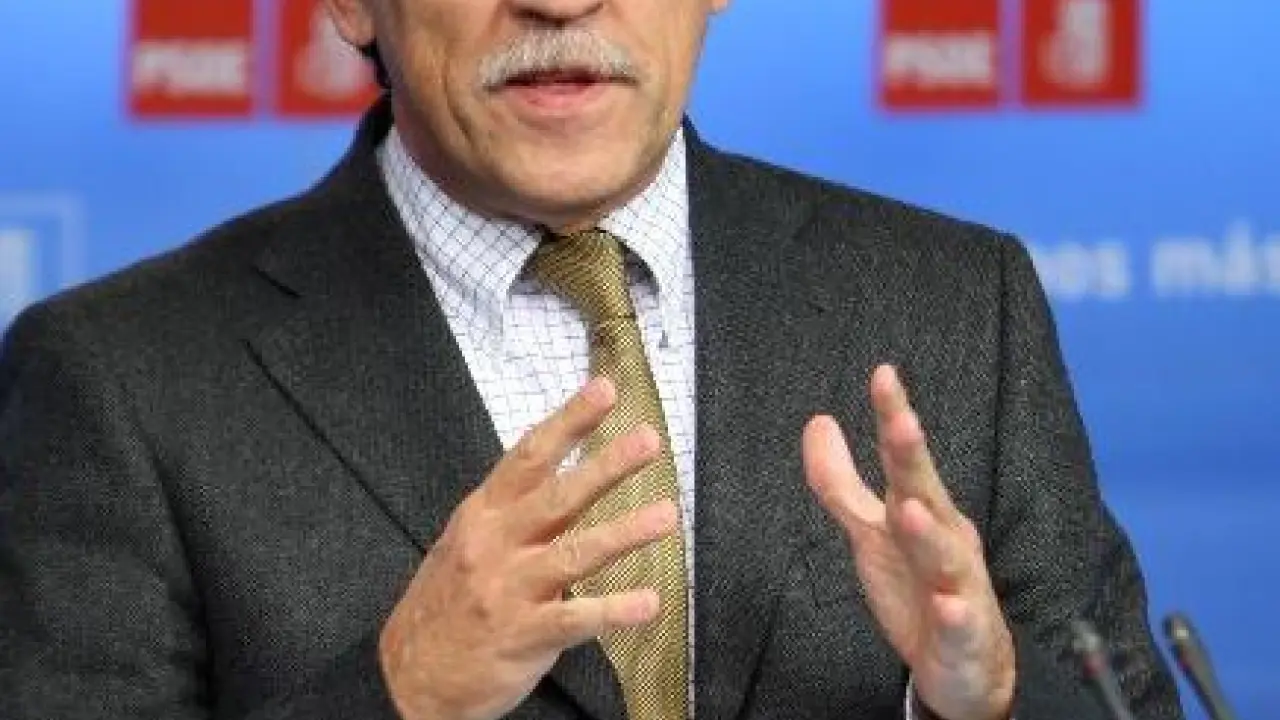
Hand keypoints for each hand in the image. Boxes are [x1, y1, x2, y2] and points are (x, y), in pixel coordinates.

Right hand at [378, 377, 677, 719]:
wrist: (407, 676)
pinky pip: (574, 620)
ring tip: (667, 515)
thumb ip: (512, 516)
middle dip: (605, 465)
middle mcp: (496, 545)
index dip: (568, 421)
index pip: (529, 456)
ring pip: (573, 554)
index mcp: (483, 514)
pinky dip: (613, 611)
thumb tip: (562, 482)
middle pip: (557, 496)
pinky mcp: (522, 635)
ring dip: (623, 533)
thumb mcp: (467, 544)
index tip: (604, 390)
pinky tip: (648, 603)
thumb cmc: (446, 603)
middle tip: (649, 439)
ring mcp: (508, 590)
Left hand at [801, 365, 1014, 719]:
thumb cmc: (918, 585)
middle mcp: (945, 539)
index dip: (893, 417)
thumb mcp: (872, 531)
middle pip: (927, 492)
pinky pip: (961, 622)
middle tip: (902, 420)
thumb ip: (841, 482)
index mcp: (922, 509)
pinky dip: (955, 613)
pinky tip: (948, 604)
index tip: (883, 374)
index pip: (903, 458)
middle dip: (914, 458)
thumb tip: (818, 421)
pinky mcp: (964, 634)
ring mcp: (958, 586)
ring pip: (945, 556)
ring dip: (929, 532)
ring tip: (910, 509)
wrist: (967, 665)